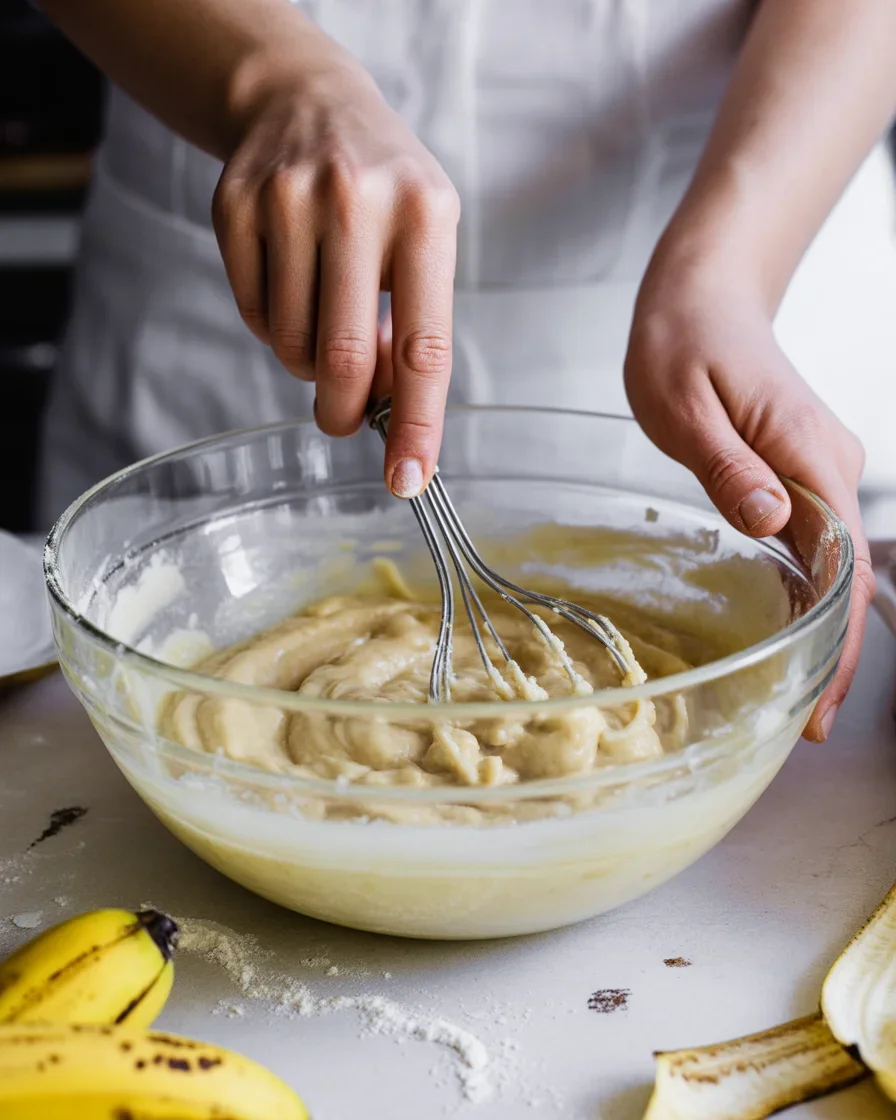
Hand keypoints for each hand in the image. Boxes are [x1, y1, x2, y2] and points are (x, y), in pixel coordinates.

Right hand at [211, 46, 459, 497]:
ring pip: (290, 344)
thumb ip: (413, 322)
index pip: (425, 348)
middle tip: (344, 418)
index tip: (408, 481)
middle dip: (344, 411)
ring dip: (307, 363)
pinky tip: (290, 287)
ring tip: (323, 321)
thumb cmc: (384, 191)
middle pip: (342, 360)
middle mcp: (356, 202)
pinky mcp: (234, 207)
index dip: (418, 425)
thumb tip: (389, 410)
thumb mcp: (425, 239)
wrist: (305, 102)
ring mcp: (287, 201)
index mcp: (424, 216)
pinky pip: (252, 314)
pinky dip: (273, 327)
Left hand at [625, 261, 874, 741]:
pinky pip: (816, 542)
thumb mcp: (685, 405)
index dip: (836, 637)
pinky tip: (791, 628)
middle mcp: (828, 465)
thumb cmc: (685, 342)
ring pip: (835, 562)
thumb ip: (728, 467)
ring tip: (801, 693)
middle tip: (809, 720)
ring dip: (823, 627)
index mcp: (805, 454)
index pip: (840, 563)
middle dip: (834, 650)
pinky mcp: (800, 471)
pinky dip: (810, 592)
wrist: (706, 296)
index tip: (823, 697)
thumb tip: (772, 525)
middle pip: (847, 574)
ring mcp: (819, 468)